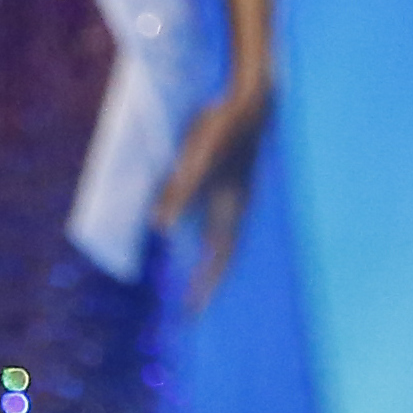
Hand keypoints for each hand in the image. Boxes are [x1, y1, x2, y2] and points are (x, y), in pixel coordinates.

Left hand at [155, 72, 272, 306]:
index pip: (220, 256)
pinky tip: (193, 239)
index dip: (206, 285)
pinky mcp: (230, 186)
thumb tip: (159, 228)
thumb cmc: (224, 127)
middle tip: (193, 309)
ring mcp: (235, 197)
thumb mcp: (197, 156)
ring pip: (222, 240)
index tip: (193, 312)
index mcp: (232, 206)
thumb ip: (181, 190)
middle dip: (209, 283)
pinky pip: (218, 224)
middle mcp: (236, 207)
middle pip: (224, 254)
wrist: (252, 100)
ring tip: (195, 282)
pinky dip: (207, 242)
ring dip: (209, 264)